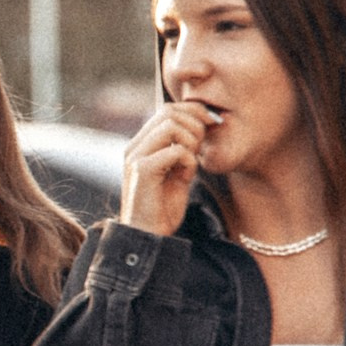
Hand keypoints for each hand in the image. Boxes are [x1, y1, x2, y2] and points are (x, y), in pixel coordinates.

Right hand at [119, 101, 211, 237]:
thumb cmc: (163, 207)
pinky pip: (175, 150)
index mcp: (141, 144)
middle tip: (200, 149)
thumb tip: (201, 123)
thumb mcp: (176, 171)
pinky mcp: (142, 170)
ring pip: (170, 125)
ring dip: (191, 142)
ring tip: (191, 163)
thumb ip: (182, 148)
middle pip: (169, 112)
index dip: (193, 111)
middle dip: (195, 125)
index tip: (211, 124)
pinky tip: (186, 177)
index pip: (167, 109)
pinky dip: (189, 162)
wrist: (148, 236)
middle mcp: (134, 147)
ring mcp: (136, 157)